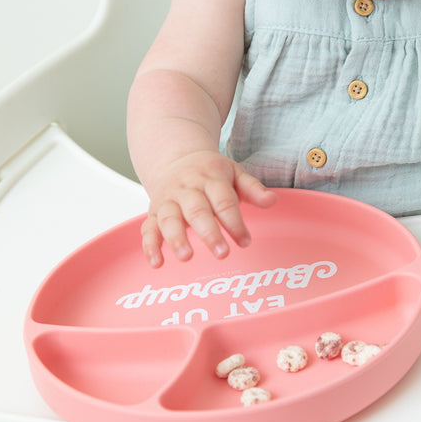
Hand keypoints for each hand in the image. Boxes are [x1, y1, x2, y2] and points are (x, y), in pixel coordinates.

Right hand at [141, 150, 276, 266]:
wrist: (177, 159)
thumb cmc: (210, 172)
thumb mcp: (234, 173)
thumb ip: (252, 189)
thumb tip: (272, 201)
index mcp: (210, 178)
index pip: (224, 201)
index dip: (235, 223)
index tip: (245, 242)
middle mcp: (187, 189)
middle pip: (197, 211)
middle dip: (209, 233)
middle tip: (222, 253)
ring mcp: (168, 200)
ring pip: (169, 219)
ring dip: (177, 238)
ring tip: (187, 257)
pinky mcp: (153, 212)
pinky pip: (148, 229)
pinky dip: (150, 246)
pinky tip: (157, 262)